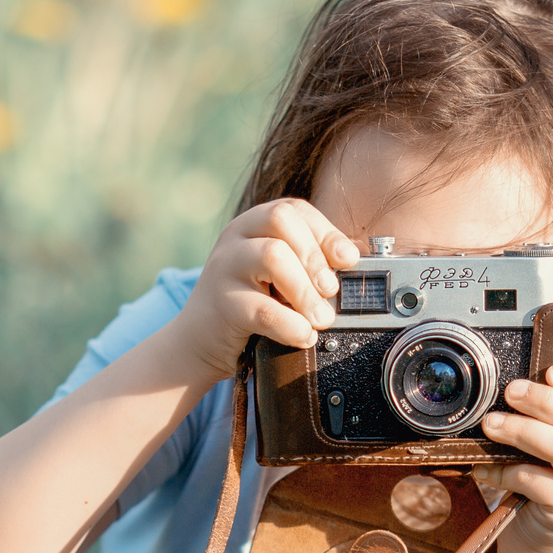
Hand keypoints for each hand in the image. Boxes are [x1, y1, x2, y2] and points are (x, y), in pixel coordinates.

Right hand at [172, 199, 361, 381]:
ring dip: (306, 290)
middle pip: (280, 220)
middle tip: (331, 290)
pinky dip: (292, 325)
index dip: (325, 231)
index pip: (292, 209)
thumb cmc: (248, 306)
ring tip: (321, 318)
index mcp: (252, 224)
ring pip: (272, 256)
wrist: (198, 343)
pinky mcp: (221, 304)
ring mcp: (223, 267)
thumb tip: (354, 257)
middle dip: (315, 255)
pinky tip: (303, 336)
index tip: (347, 260)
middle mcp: (235, 238)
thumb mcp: (278, 278)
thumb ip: (308, 263)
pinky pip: (264, 309)